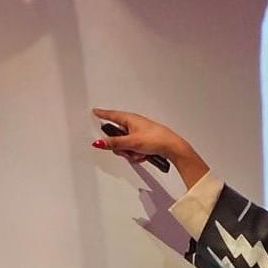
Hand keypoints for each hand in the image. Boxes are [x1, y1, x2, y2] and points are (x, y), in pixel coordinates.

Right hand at [90, 108, 209, 191]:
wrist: (172, 147)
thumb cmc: (156, 138)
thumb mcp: (131, 142)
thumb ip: (114, 143)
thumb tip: (99, 142)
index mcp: (130, 119)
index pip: (111, 115)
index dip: (102, 114)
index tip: (95, 111)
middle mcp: (134, 124)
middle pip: (117, 136)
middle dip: (121, 147)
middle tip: (127, 150)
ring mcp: (139, 134)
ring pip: (125, 145)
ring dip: (130, 152)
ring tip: (139, 153)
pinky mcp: (144, 142)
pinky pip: (133, 150)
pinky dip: (137, 154)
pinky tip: (143, 155)